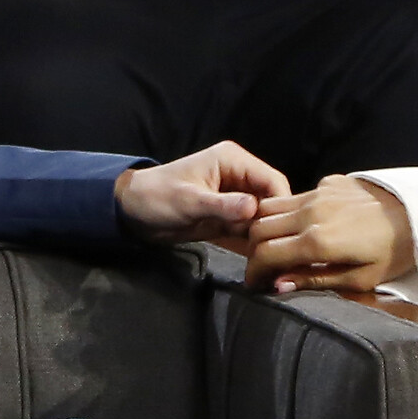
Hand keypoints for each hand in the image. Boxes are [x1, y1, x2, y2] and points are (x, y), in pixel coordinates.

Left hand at [115, 141, 290, 242]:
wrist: (132, 211)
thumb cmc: (157, 198)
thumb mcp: (189, 201)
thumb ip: (222, 206)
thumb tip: (254, 209)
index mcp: (233, 160)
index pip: (272, 180)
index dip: (281, 204)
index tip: (284, 231)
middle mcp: (239, 175)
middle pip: (273, 199)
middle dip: (275, 222)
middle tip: (277, 250)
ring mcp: (235, 197)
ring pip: (264, 216)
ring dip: (266, 234)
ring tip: (272, 258)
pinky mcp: (228, 215)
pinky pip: (250, 227)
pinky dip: (254, 241)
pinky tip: (259, 258)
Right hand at [241, 173, 415, 295]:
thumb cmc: (394, 253)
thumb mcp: (360, 278)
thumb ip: (315, 280)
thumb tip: (278, 285)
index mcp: (317, 241)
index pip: (265, 254)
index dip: (253, 272)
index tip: (255, 284)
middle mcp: (311, 213)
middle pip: (258, 228)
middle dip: (254, 251)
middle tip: (264, 267)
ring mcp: (318, 194)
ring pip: (270, 207)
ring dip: (265, 228)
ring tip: (276, 246)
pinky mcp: (328, 182)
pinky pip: (295, 196)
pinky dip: (288, 213)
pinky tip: (304, 227)